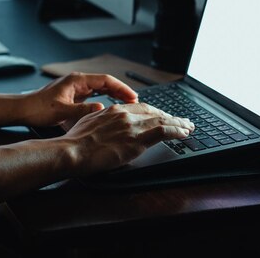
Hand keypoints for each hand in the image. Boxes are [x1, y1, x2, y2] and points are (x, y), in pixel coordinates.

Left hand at [19, 73, 137, 127]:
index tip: (132, 96)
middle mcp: (78, 81)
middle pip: (106, 82)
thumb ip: (83, 110)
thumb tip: (102, 109)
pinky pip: (95, 94)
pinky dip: (106, 98)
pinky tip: (112, 105)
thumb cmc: (38, 109)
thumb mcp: (62, 111)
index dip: (121, 88)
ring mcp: (76, 87)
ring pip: (101, 88)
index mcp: (77, 80)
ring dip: (115, 94)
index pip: (106, 80)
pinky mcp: (74, 95)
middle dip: (121, 90)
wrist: (23, 110)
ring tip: (127, 103)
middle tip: (135, 101)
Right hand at [61, 103, 193, 175]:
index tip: (162, 116)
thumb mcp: (88, 125)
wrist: (72, 151)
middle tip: (180, 121)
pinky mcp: (137, 139)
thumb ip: (101, 123)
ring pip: (162, 121)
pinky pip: (163, 132)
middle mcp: (125, 114)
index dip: (155, 112)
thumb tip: (106, 129)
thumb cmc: (74, 144)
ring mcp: (132, 126)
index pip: (140, 108)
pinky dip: (177, 130)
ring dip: (178, 123)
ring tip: (188, 126)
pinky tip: (184, 133)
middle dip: (169, 117)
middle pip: (154, 112)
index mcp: (113, 110)